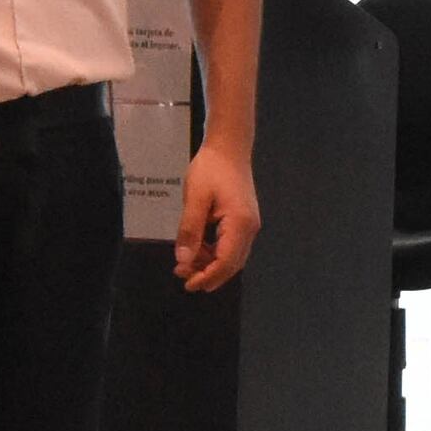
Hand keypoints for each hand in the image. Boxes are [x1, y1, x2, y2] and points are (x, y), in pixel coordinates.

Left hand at [174, 142, 260, 291]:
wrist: (228, 147)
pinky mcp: (243, 221)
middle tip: (182, 276)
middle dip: (207, 274)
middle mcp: (249, 229)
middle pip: (231, 264)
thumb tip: (183, 261)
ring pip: (231, 257)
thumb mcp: (195, 199)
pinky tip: (197, 251)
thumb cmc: (210, 169)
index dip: (207, 277)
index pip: (225, 263)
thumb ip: (190, 231)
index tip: (187, 283)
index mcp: (240, 224)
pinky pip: (230, 246)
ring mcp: (248, 225)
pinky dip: (214, 253)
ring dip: (210, 265)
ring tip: (185, 264)